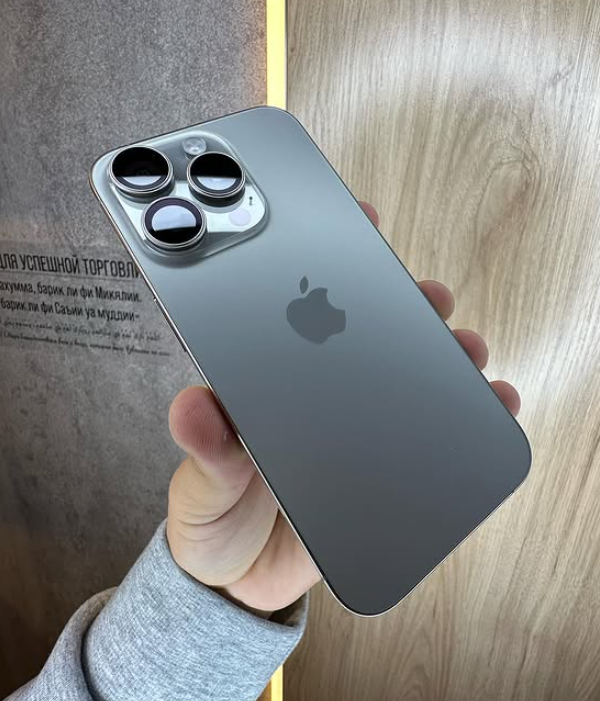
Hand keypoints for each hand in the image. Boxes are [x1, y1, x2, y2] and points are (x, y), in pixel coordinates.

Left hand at [166, 202, 520, 614]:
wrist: (239, 585)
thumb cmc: (211, 523)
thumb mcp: (198, 488)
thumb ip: (204, 451)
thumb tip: (194, 405)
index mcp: (264, 388)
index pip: (297, 312)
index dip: (326, 263)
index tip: (355, 224)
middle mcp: (312, 398)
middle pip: (363, 335)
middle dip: (401, 304)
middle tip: (427, 295)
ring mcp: (349, 430)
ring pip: (401, 377)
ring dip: (440, 354)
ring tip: (465, 348)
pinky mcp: (378, 468)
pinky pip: (424, 435)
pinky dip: (461, 416)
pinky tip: (487, 403)